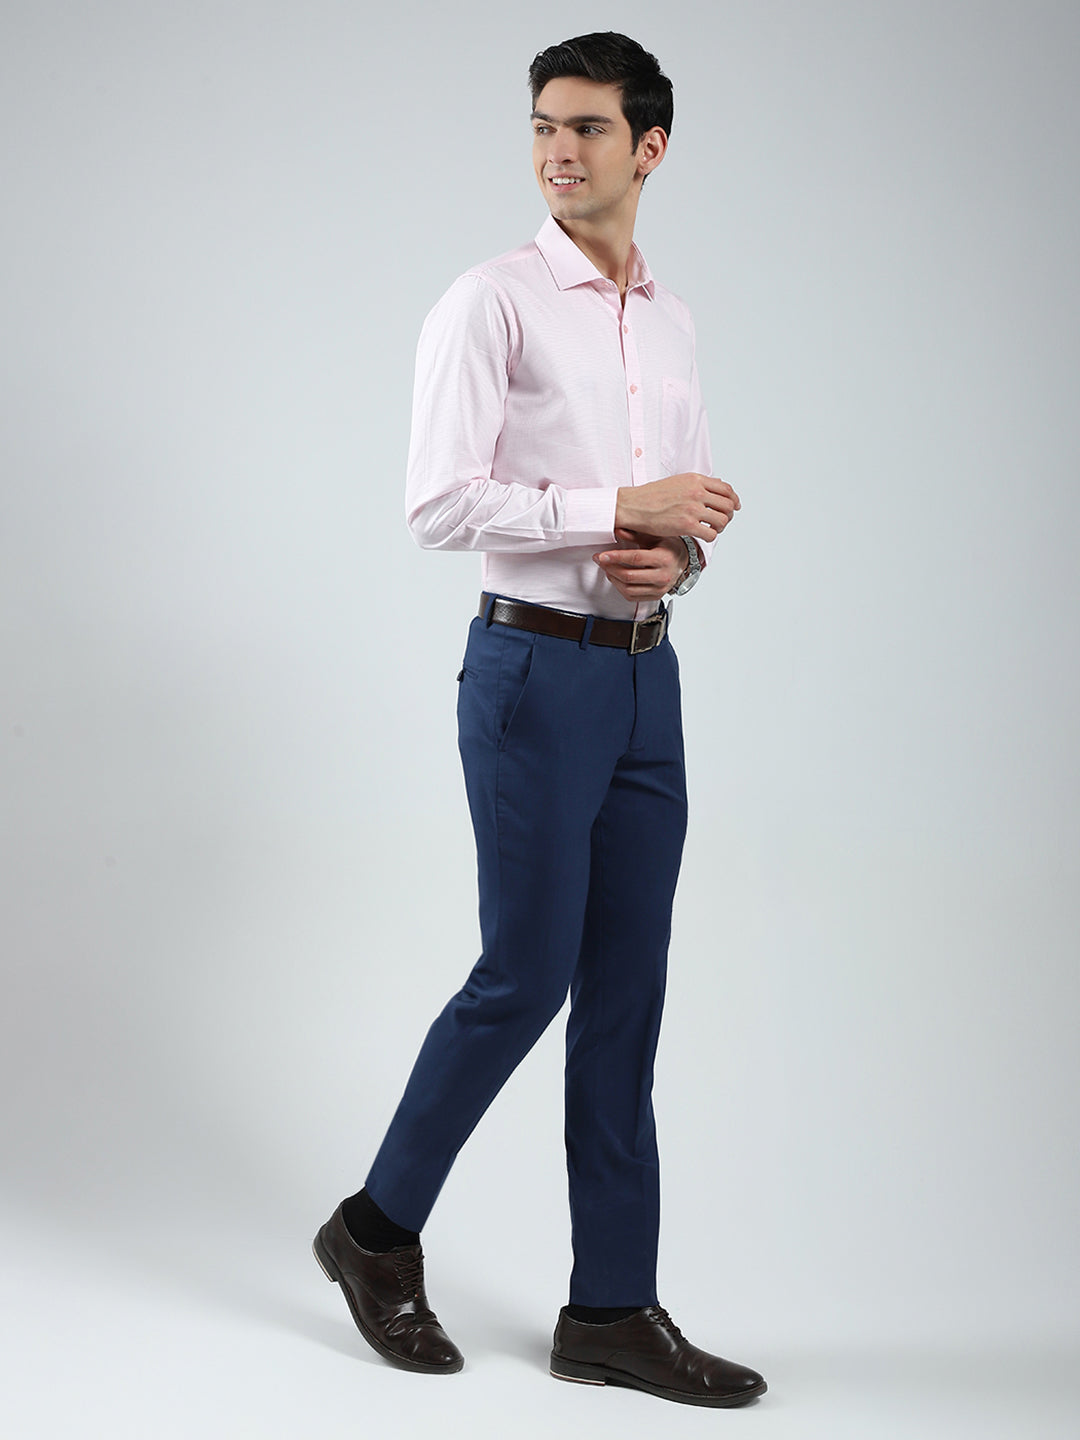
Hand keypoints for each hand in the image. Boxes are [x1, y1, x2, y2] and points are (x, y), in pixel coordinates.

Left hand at [593, 530, 687, 602]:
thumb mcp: (655, 536)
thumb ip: (636, 534)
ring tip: (606, 567)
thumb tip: (617, 530)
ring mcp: (659, 589)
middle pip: (629, 576)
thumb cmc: (669, 547)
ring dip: (613, 578)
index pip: (635, 559)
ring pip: (628, 589)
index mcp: (664, 558)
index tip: (602, 555)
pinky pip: (632, 597)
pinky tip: (615, 577)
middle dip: (610, 568)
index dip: (616, 557)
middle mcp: (663, 576)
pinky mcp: (655, 596)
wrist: (684, 562)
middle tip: (600, 559)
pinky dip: (619, 588)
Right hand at [615, 472, 739, 540]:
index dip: (733, 499)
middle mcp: (697, 492)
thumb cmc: (651, 496)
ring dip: (720, 527)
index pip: (726, 489)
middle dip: (728, 515)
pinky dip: (711, 537)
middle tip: (721, 521)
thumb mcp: (678, 481)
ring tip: (712, 529)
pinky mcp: (687, 525)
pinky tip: (703, 535)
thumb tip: (716, 487)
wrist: (634, 506)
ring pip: (722, 520)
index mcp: (696, 480)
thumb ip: (697, 484)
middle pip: (728, 505)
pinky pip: (711, 534)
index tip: (734, 507)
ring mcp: (693, 509)